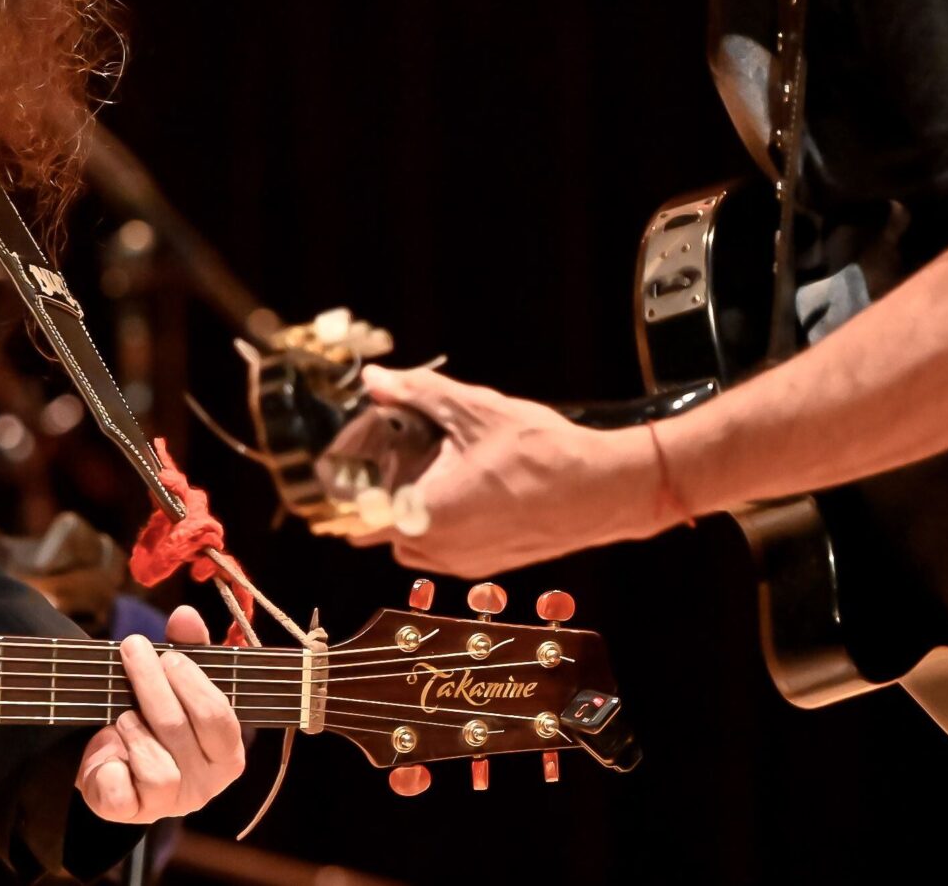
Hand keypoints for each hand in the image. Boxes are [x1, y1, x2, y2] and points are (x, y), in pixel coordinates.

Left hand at [76, 605, 246, 824]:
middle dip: (152, 685)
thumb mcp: (176, 684)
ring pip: (156, 767)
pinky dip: (112, 767)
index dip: (192, 683)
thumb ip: (188, 650)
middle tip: (132, 649)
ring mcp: (168, 803)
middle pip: (180, 730)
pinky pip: (122, 792)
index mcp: (227, 754)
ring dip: (133, 727)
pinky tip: (110, 749)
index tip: (168, 655)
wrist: (116, 765)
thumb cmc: (156, 720)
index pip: (218, 718)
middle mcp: (205, 785)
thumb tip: (186, 615)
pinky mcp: (131, 812)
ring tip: (122, 711)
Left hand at [348, 366, 669, 574]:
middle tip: (389, 463)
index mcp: (427, 515)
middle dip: (379, 503)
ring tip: (427, 474)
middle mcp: (442, 549)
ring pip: (415, 547)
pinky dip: (441, 528)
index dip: (344, 500)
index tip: (342, 475)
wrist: (605, 489)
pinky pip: (447, 553)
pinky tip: (463, 491)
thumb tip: (376, 380)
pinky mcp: (492, 567)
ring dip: (411, 518)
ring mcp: (468, 564)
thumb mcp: (474, 411)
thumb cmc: (543, 452)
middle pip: (383, 534)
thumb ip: (418, 393)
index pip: (359, 522)